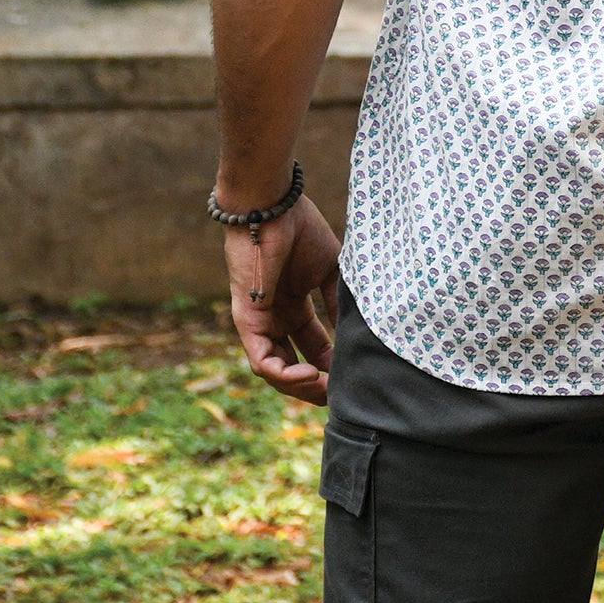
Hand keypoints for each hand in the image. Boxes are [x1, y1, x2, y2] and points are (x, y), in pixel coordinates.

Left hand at [224, 194, 341, 405]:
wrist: (273, 207)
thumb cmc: (301, 230)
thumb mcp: (330, 271)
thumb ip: (338, 302)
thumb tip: (357, 335)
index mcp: (292, 306)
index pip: (312, 347)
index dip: (332, 365)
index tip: (352, 377)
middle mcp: (273, 318)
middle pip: (292, 366)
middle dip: (315, 384)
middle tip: (340, 396)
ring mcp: (258, 322)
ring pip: (274, 371)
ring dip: (300, 386)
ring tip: (326, 388)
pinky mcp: (246, 320)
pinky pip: (260, 360)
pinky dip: (284, 374)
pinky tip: (310, 373)